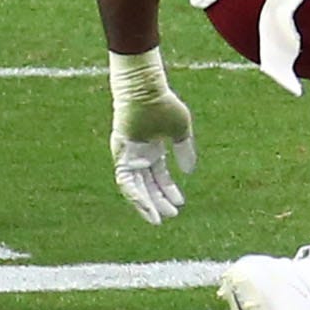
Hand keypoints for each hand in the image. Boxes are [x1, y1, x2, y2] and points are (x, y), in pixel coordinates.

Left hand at [108, 49, 196, 225]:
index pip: (158, 176)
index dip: (169, 190)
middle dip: (158, 201)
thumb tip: (189, 171)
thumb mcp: (179, 131)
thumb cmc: (162, 104)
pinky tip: (147, 205)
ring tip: (158, 218)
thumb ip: (184, 150)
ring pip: (134, 188)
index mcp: (150, 150)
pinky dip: (135, 195)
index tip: (180, 203)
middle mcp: (137, 156)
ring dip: (146, 204)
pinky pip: (126, 182)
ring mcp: (127, 157)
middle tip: (170, 216)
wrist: (145, 91)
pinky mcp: (120, 156)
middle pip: (146, 185)